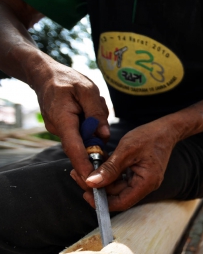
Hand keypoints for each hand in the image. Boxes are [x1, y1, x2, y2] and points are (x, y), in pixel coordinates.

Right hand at [32, 61, 109, 178]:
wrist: (46, 75)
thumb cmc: (67, 80)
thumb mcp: (88, 90)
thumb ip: (97, 113)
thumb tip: (105, 136)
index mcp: (63, 120)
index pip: (74, 148)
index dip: (84, 164)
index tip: (92, 178)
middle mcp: (59, 129)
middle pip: (83, 144)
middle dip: (96, 135)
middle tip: (97, 108)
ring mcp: (61, 130)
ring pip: (85, 136)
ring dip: (94, 123)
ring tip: (92, 102)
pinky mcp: (65, 129)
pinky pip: (82, 131)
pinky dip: (90, 121)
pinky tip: (88, 105)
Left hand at [83, 119, 176, 210]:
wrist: (166, 130)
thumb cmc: (150, 136)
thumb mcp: (127, 149)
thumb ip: (110, 168)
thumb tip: (92, 183)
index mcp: (146, 183)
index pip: (121, 202)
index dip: (102, 202)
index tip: (85, 193)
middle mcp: (145, 186)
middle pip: (117, 195)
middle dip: (97, 187)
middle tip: (78, 174)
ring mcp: (142, 181)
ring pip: (116, 187)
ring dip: (101, 179)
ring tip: (86, 167)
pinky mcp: (138, 175)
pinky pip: (120, 179)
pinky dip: (108, 173)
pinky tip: (98, 164)